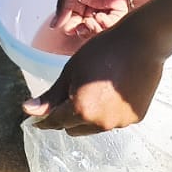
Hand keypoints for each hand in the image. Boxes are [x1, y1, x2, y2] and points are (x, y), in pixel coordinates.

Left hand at [23, 19, 163, 134]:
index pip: (55, 122)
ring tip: (97, 89)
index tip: (38, 120)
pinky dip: (109, 111)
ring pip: (94, 127)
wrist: (142, 43)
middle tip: (74, 92)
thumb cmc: (103, 51)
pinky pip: (114, 120)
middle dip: (68, 116)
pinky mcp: (135, 118)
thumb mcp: (71, 71)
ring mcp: (120, 122)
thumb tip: (28, 110)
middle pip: (73, 128)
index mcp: (81, 110)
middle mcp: (101, 123)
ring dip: (89, 115)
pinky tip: (114, 90)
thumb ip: (51, 96)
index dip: (45, 120)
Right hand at [50, 0, 140, 39]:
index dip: (71, 26)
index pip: (73, 18)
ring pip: (101, 26)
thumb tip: (55, 24)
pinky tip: (101, 17)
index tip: (70, 28)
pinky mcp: (121, 3)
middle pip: (87, 24)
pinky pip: (114, 20)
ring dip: (95, 29)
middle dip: (83, 29)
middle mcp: (92, 1)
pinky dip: (107, 24)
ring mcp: (107, 3)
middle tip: (82, 26)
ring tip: (92, 22)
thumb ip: (64, 6)